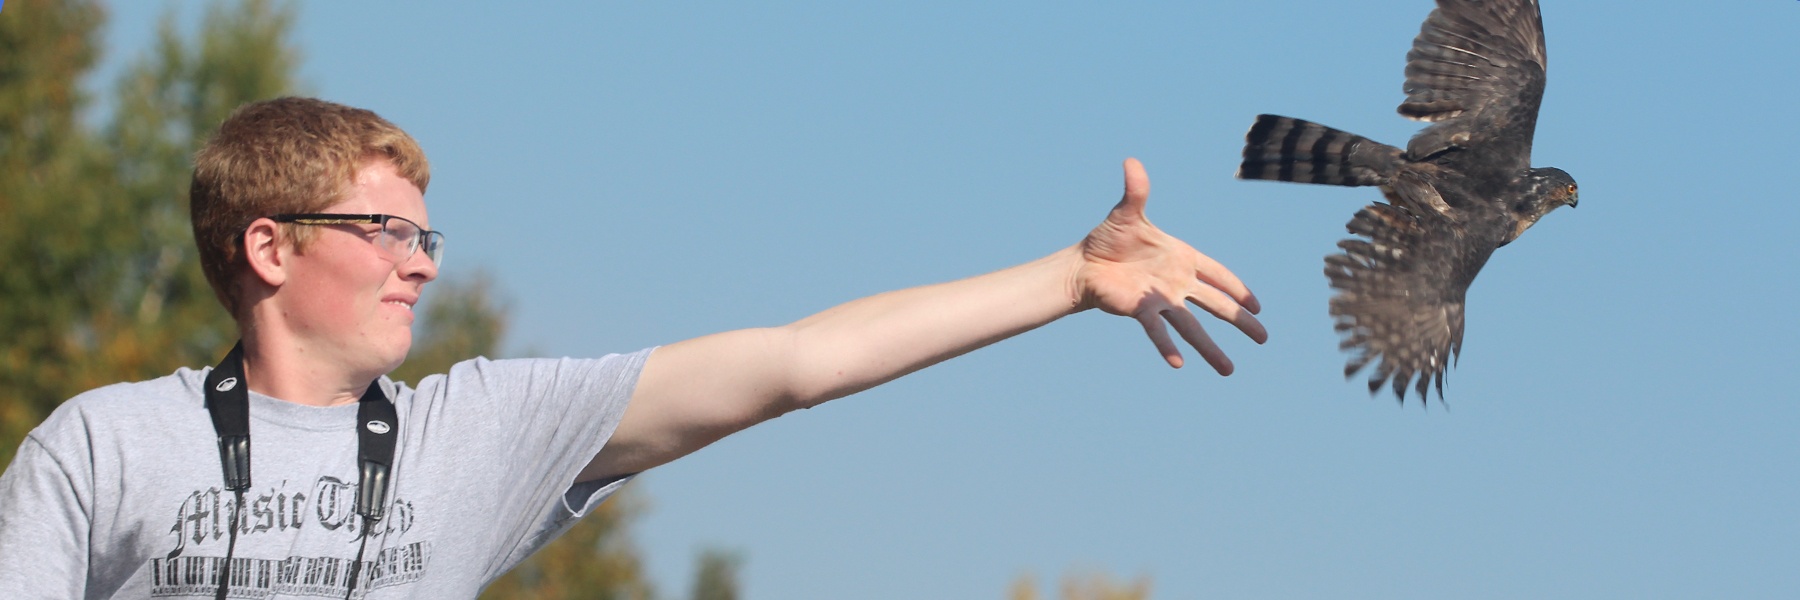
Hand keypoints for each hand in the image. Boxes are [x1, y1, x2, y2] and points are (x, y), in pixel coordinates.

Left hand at [1074, 158, 1266, 373]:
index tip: (1257, 305)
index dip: (1238, 288)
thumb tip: (1131, 162)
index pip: (1217, 274)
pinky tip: (1179, 364)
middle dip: (1240, 320)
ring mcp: (1161, 299)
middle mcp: (1176, 282)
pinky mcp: (1141, 310)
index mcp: (1181, 258)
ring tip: (1229, 371)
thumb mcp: (1126, 212)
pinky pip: (1158, 330)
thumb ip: (1136, 190)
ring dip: (1210, 347)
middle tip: (1263, 337)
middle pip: (1216, 304)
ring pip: (1192, 325)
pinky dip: (1167, 346)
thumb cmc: (1109, 239)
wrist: (1083, 264)